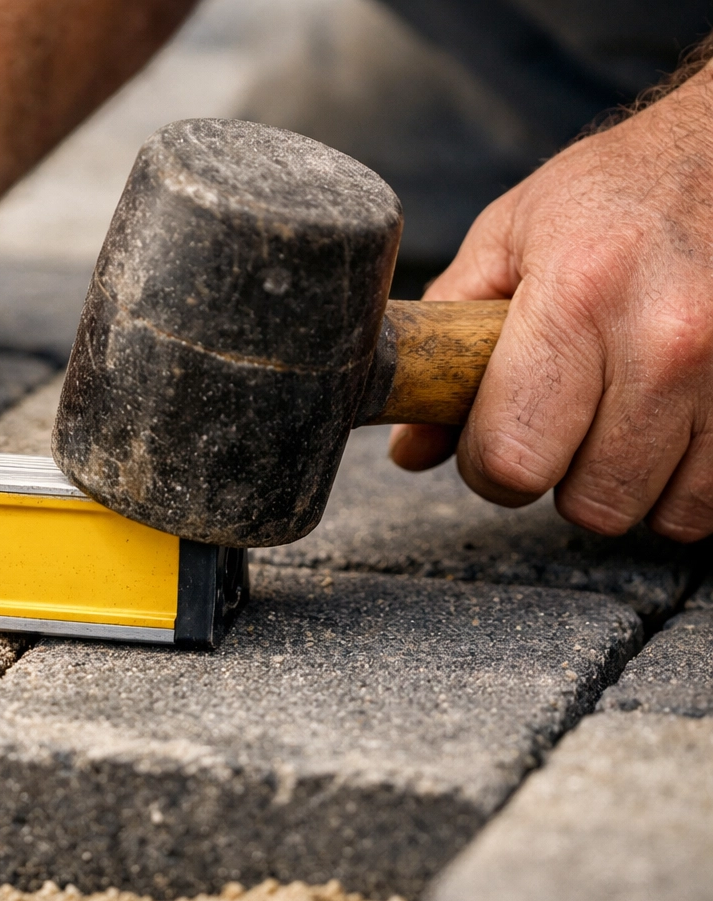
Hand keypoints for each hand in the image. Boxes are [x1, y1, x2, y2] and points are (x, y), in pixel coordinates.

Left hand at [389, 68, 712, 541]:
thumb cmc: (616, 191)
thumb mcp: (509, 238)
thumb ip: (447, 341)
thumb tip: (412, 449)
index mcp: (578, 297)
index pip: (514, 458)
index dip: (489, 464)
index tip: (494, 436)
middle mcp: (668, 340)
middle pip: (593, 501)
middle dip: (563, 477)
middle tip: (563, 424)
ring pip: (667, 513)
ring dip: (634, 482)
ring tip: (623, 415)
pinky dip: (693, 478)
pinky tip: (672, 424)